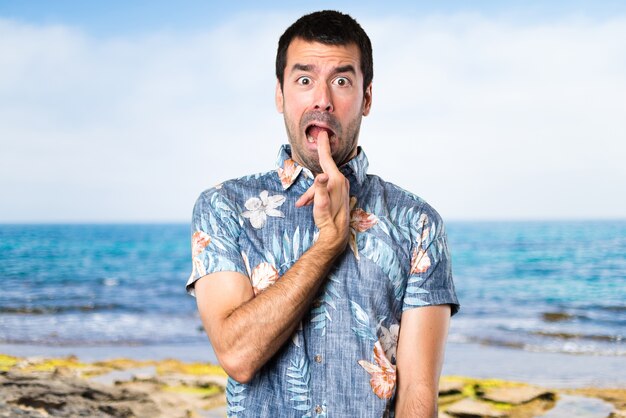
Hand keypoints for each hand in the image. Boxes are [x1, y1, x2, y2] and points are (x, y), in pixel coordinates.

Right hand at [295, 133, 349, 251]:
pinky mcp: (340, 194)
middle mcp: (341, 181)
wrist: (336, 234)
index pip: (326, 158)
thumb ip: (319, 188)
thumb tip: (321, 175)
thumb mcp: (320, 203)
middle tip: (303, 202)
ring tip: (303, 206)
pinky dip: (317, 195)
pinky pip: (326, 189)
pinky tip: (312, 205)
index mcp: (336, 179)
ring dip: (312, 193)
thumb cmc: (326, 217)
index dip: (322, 145)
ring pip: (322, 183)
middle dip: (311, 188)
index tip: (322, 133)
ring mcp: (342, 187)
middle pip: (322, 174)